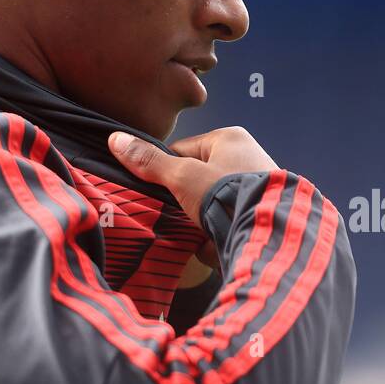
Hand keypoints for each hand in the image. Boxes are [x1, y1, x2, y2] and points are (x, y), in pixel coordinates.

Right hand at [107, 126, 278, 232]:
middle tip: (180, 218)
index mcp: (229, 138)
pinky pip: (230, 221)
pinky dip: (221, 233)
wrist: (269, 232)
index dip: (166, 173)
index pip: (182, 151)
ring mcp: (257, 185)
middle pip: (198, 180)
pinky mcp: (263, 212)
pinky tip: (217, 244)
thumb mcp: (182, 176)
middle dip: (187, 203)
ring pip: (213, 204)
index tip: (160, 194)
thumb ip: (150, 162)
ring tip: (200, 234)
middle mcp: (247, 156)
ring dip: (203, 221)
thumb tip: (114, 139)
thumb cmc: (226, 193)